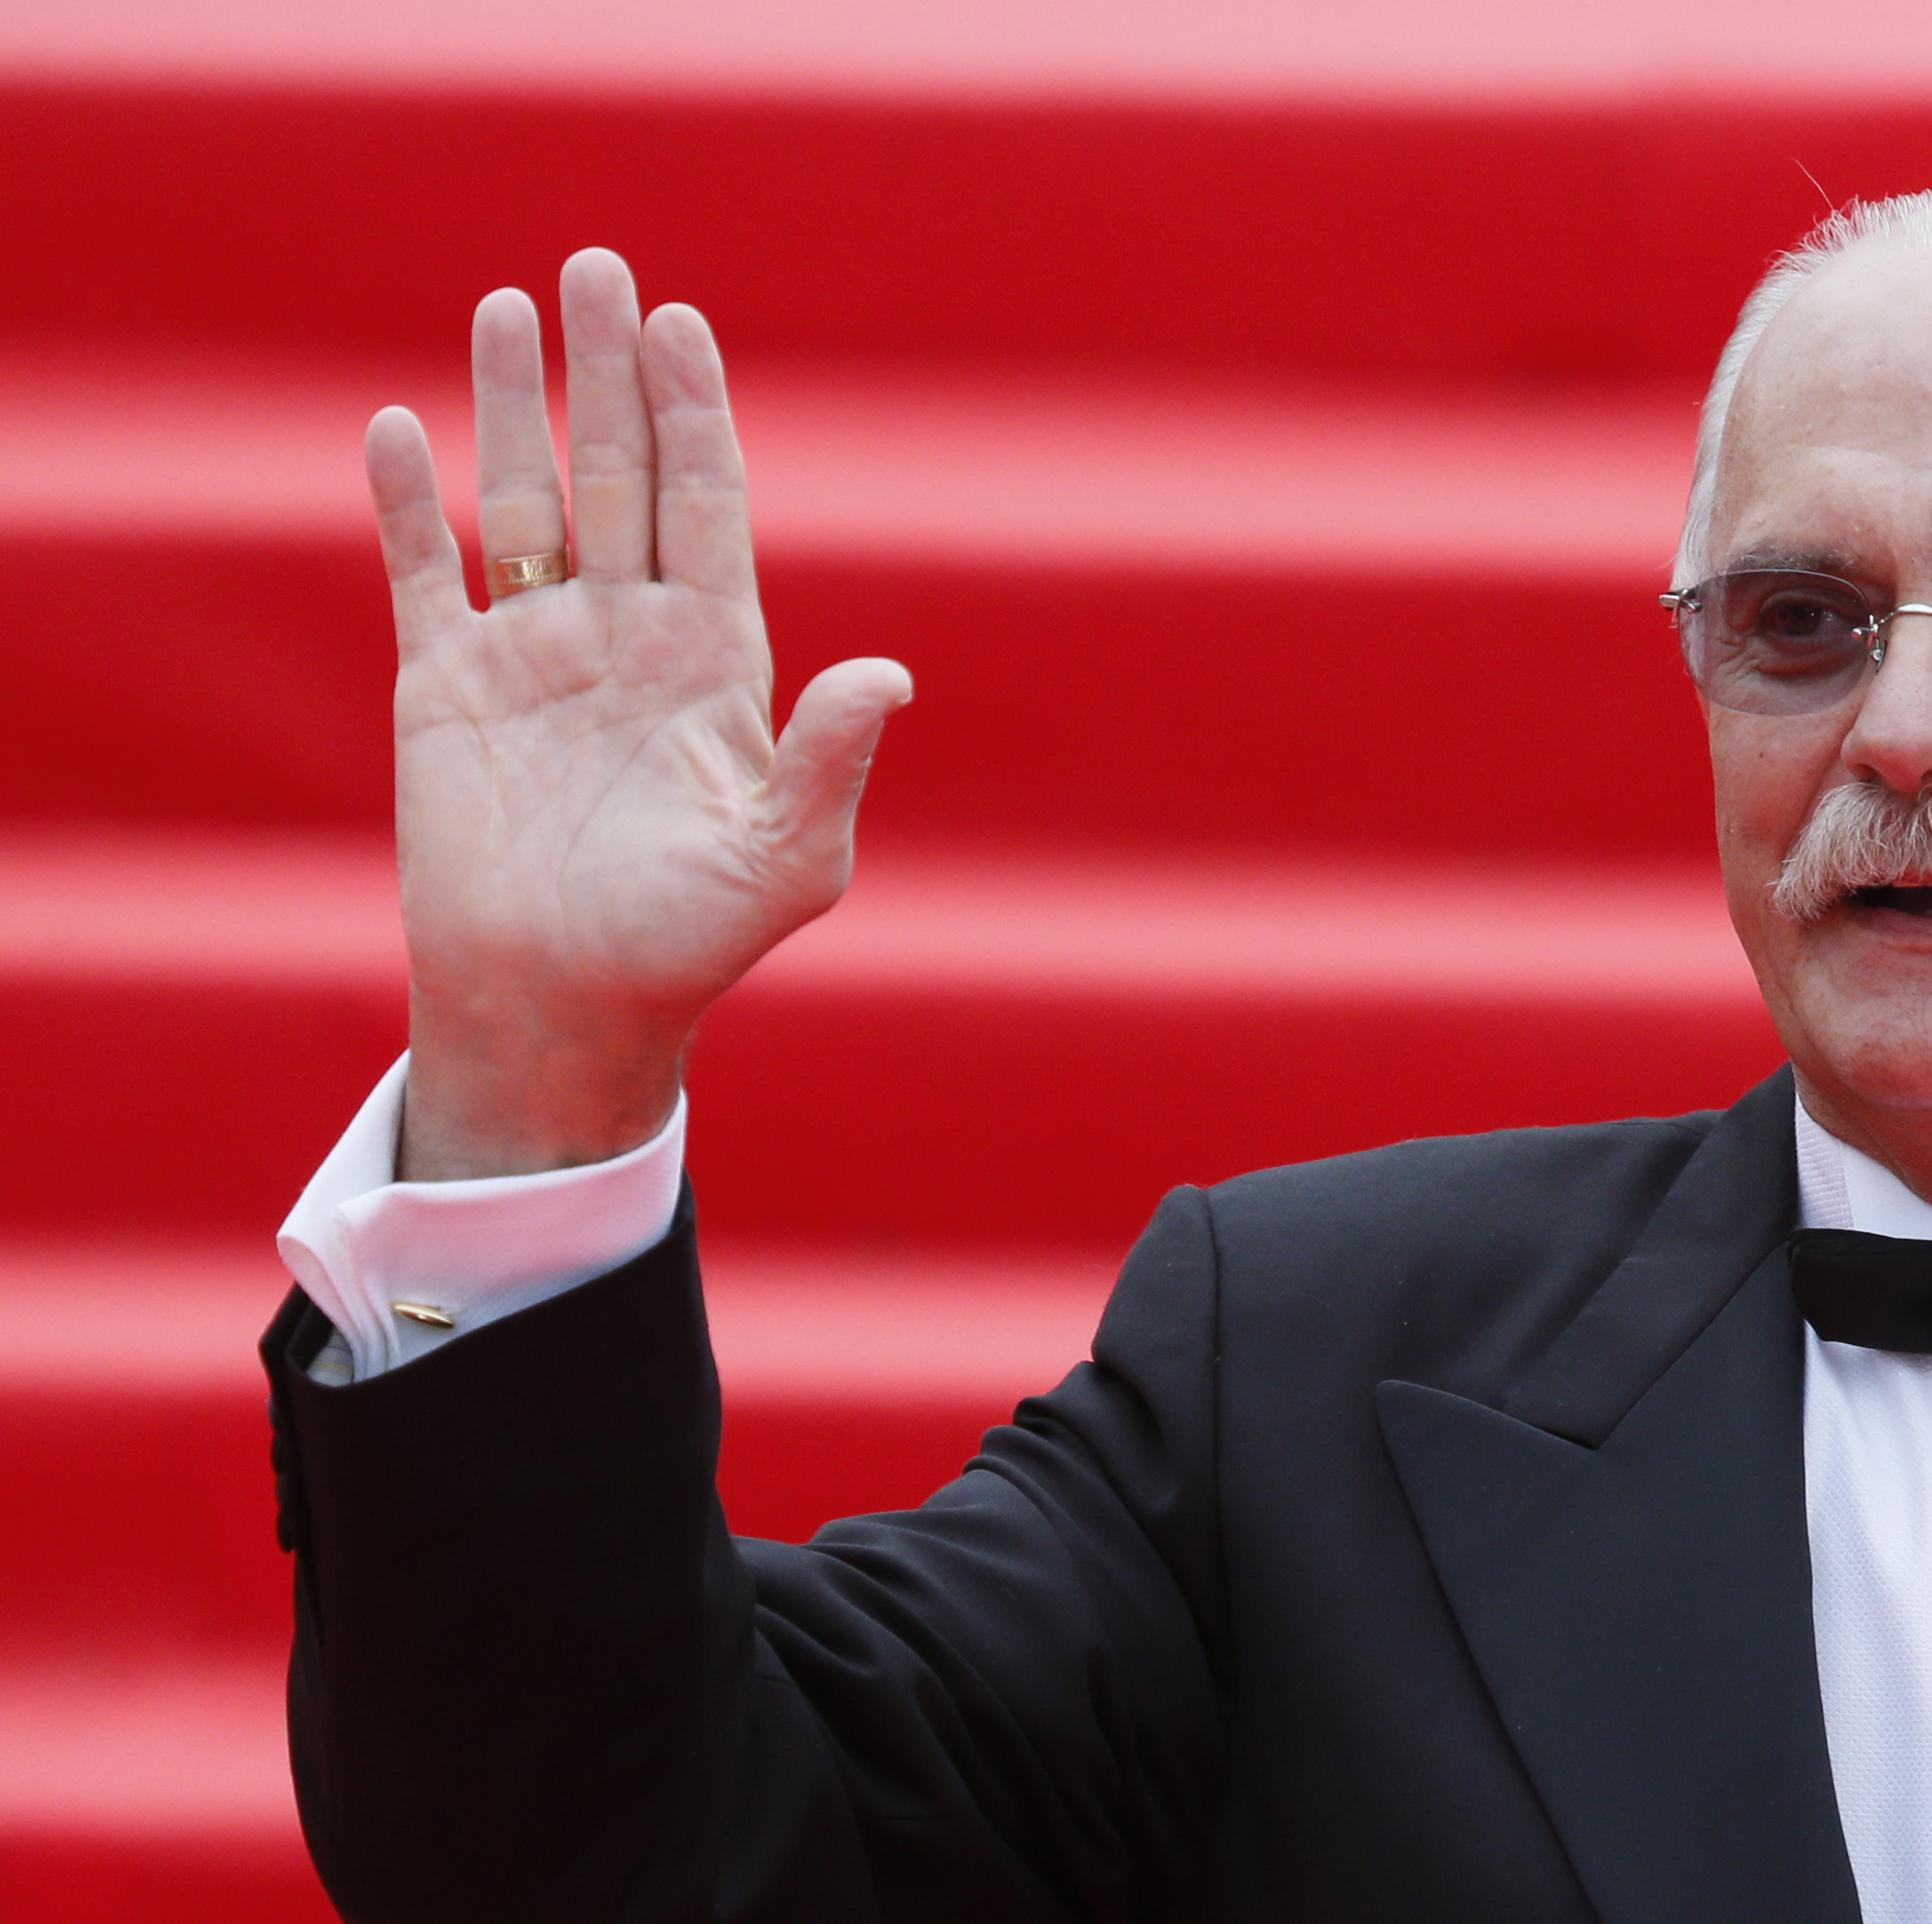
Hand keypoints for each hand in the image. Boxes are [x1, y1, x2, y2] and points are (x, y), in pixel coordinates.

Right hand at [367, 247, 909, 1179]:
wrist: (565, 1008)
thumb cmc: (688, 947)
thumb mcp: (787, 861)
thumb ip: (830, 762)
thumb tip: (891, 675)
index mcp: (716, 661)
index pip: (708, 506)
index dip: (696, 414)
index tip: (681, 326)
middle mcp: (627, 637)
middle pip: (619, 473)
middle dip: (609, 372)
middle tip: (601, 267)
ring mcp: (535, 654)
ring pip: (524, 499)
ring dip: (512, 404)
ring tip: (508, 305)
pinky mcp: (446, 688)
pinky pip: (426, 573)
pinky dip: (409, 502)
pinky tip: (400, 425)